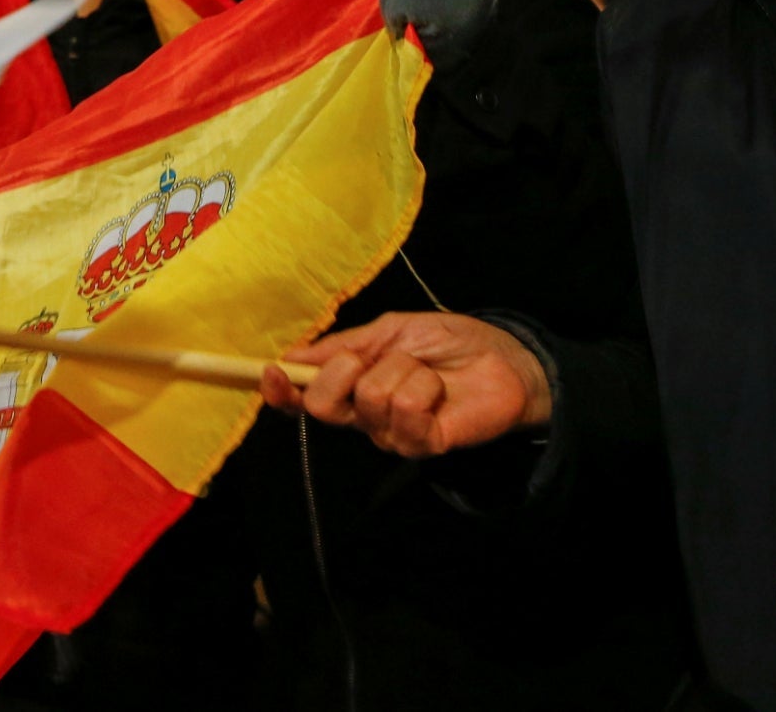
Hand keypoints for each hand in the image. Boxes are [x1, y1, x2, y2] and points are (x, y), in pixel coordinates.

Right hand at [262, 312, 550, 457]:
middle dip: (343, 370)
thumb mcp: (390, 330)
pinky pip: (404, 413)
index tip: (272, 371)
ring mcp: (392, 434)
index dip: (281, 391)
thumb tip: (293, 355)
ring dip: (403, 369)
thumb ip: (344, 345)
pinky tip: (439, 390)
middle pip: (324, 405)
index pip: (304, 400)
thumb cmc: (449, 343)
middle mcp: (365, 417)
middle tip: (371, 357)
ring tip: (428, 370)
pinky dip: (424, 387)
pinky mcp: (422, 445)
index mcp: (352, 386)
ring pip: (371, 398)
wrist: (504, 358)